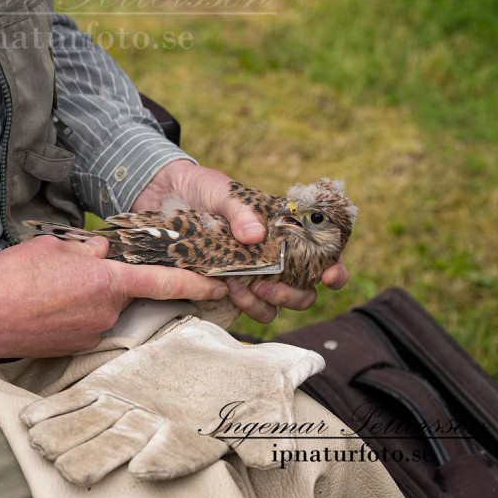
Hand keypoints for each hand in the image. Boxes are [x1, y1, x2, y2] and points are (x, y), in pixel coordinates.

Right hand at [0, 235, 227, 359]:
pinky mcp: (74, 349)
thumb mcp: (54, 248)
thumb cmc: (13, 275)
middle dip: (107, 283)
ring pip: (102, 310)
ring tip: (48, 290)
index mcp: (106, 281)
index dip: (195, 284)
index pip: (162, 283)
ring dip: (86, 298)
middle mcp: (105, 312)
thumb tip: (103, 252)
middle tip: (69, 275)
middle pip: (123, 294)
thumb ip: (88, 249)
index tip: (218, 286)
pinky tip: (46, 306)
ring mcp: (90, 334)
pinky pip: (85, 325)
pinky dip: (73, 314)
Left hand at [20, 317, 324, 484]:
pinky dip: (55, 409)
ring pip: (93, 427)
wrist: (227, 357)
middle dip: (95, 460)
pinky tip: (29, 420)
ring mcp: (129, 409)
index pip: (176, 455)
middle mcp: (155, 429)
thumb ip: (266, 430)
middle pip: (122, 448)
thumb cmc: (252, 388)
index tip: (144, 468)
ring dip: (65, 437)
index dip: (161, 461)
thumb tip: (269, 456)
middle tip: (69, 471)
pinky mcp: (110, 386)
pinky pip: (79, 400)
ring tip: (40, 445)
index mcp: (192, 437)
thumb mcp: (268, 405)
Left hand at [132, 160, 348, 322]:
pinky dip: (243, 306)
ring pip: (276, 306)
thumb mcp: (223, 192)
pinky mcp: (227, 286)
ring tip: (244, 288)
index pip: (322, 254)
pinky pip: (246, 308)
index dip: (334, 269)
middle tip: (270, 284)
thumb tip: (255, 236)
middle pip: (304, 290)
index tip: (330, 276)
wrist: (164, 196)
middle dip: (295, 294)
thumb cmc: (202, 189)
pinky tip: (228, 290)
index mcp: (284, 231)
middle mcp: (273, 257)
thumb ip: (239, 211)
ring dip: (267, 304)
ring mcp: (251, 274)